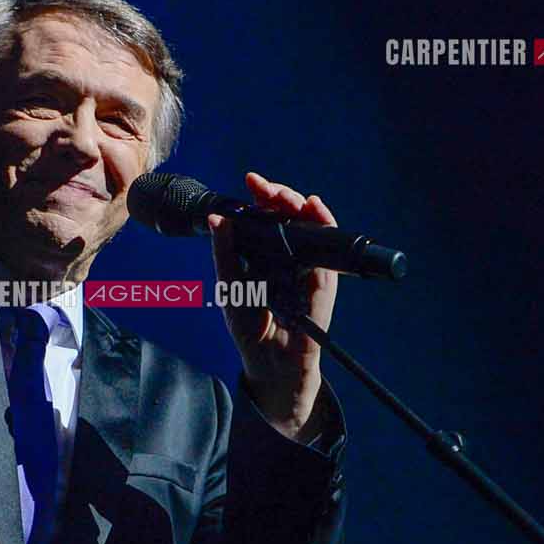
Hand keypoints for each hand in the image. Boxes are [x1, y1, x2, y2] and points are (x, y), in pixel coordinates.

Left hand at [208, 171, 340, 441]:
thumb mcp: (229, 285)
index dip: (262, 198)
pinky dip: (324, 225)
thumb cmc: (249, 326)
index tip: (252, 182)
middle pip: (290, 216)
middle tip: (269, 189)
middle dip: (281, 196)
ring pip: (310, 226)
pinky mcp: (324, 279)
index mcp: (264, 253)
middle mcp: (287, 255)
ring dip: (301, 205)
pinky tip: (315, 209)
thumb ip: (225, 252)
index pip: (266, 217)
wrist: (270, 361)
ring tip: (287, 196)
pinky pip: (327, 248)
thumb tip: (216, 218)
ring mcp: (307, 266)